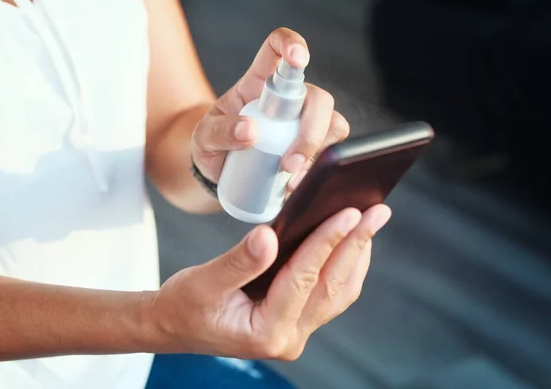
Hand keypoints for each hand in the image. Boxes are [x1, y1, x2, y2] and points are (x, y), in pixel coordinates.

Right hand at [147, 205, 390, 359]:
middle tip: (377, 212)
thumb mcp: (203, 281)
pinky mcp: (295, 323)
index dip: (327, 243)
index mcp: (266, 331)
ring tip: (370, 223)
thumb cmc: (183, 305)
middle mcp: (288, 338)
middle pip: (331, 286)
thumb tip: (269, 236)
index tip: (349, 213)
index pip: (304, 279)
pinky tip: (349, 244)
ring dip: (355, 256)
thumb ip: (238, 261)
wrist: (172, 327)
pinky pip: (329, 295)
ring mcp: (295, 333)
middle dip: (355, 245)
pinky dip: (343, 267)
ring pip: (338, 293)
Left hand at [191, 27, 348, 189]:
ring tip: (289, 176)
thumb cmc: (211, 146)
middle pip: (317, 98)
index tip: (298, 58)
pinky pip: (327, 154)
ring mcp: (302, 125)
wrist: (217, 173)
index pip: (277, 49)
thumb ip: (220, 132)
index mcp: (258, 83)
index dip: (292, 44)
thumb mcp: (204, 138)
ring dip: (317, 151)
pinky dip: (316, 171)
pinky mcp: (309, 151)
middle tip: (288, 163)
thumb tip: (250, 132)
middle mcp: (288, 100)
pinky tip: (293, 186)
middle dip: (312, 128)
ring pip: (332, 125)